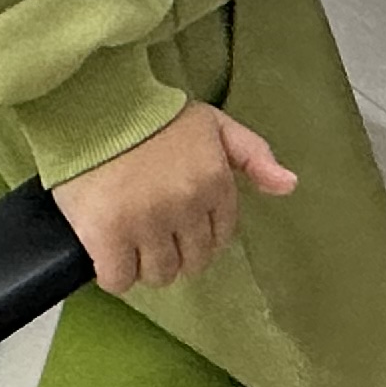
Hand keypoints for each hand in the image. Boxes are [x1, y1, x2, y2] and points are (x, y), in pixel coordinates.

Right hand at [53, 101, 298, 292]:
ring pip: (159, 275)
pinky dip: (114, 274)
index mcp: (215, 182)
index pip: (220, 238)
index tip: (180, 225)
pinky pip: (119, 280)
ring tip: (130, 242)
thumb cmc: (155, 117)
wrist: (96, 106)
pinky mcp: (108, 235)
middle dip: (175, 253)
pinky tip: (107, 253)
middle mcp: (186, 206)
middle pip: (191, 263)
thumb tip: (289, 186)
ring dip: (145, 265)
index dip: (200, 236)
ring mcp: (147, 223)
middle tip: (153, 234)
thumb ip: (254, 154)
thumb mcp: (214, 124)